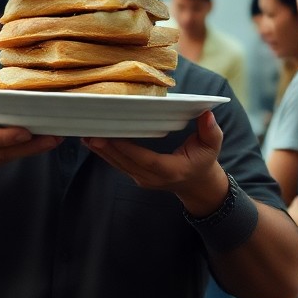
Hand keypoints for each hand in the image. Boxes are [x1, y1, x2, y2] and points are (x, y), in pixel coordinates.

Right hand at [0, 72, 60, 176]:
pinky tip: (49, 137)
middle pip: (5, 153)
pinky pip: (14, 155)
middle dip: (31, 147)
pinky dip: (31, 148)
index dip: (5, 137)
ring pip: (13, 156)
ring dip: (36, 149)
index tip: (25, 131)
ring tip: (58, 136)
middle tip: (55, 137)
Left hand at [82, 111, 226, 214]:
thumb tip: (207, 114)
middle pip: (126, 163)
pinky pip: (118, 165)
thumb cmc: (204, 160)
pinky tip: (92, 141)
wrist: (197, 184)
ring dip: (101, 151)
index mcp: (172, 171)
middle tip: (90, 132)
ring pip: (118, 165)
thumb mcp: (212, 145)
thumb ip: (210, 131)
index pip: (147, 160)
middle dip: (107, 149)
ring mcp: (143, 179)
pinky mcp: (136, 176)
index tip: (111, 137)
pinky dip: (105, 153)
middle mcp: (154, 178)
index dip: (128, 150)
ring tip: (85, 135)